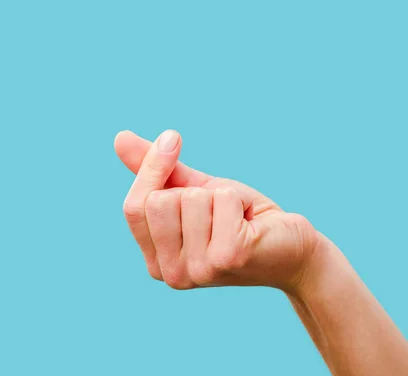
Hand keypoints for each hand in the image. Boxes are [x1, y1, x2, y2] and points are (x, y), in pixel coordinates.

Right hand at [115, 130, 317, 291]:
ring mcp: (198, 270)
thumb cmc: (238, 219)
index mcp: (156, 261)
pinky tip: (249, 223)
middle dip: (193, 192)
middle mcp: (171, 274)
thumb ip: (158, 172)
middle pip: (158, 202)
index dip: (151, 169)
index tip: (173, 138)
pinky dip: (238, 199)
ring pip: (190, 199)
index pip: (133, 208)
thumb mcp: (192, 191)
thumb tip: (119, 138)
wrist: (292, 247)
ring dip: (219, 196)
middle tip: (218, 212)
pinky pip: (221, 198)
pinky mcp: (227, 257)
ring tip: (235, 219)